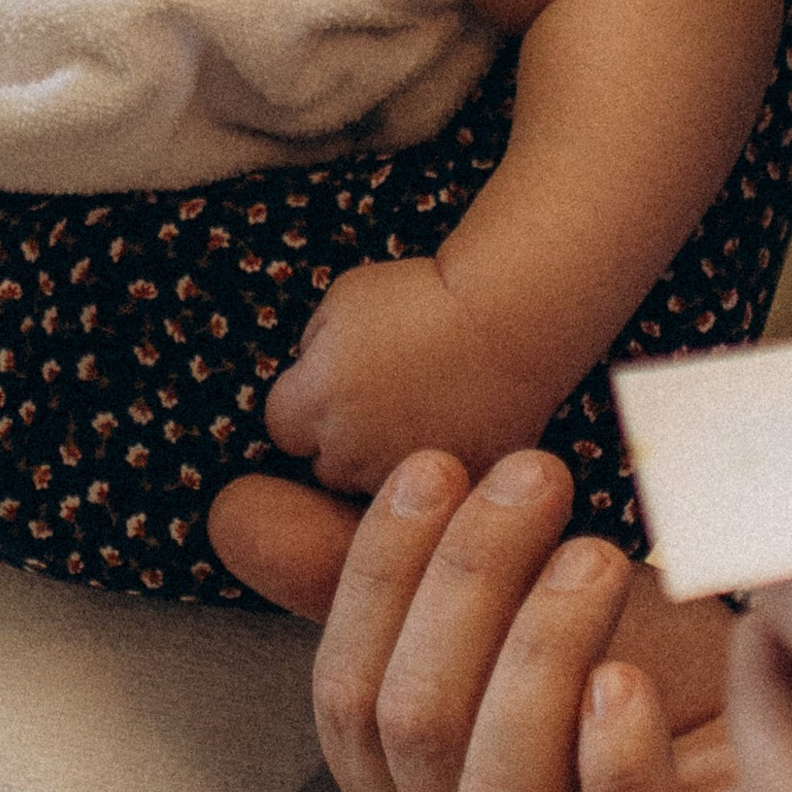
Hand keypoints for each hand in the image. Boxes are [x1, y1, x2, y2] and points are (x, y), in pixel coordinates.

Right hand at [214, 447, 735, 791]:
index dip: (378, 575)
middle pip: (412, 731)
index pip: (345, 704)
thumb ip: (383, 580)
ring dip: (537, 647)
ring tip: (598, 551)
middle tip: (534, 476)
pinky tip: (632, 672)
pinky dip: (611, 758)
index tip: (439, 465)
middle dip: (463, 583)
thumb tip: (235, 513)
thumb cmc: (654, 687)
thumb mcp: (514, 617)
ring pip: (496, 789)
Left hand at [265, 257, 566, 491]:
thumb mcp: (344, 299)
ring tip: (424, 412)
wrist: (509, 315)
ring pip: (376, 484)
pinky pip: (433, 496)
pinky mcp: (450, 486)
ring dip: (386, 460)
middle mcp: (348, 449)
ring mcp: (402, 474)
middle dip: (344, 439)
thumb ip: (314, 346)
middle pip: (326, 464)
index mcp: (314, 401)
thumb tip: (311, 374)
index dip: (306, 400)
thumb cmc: (422, 295)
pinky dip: (438, 468)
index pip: (283, 424)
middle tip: (384, 397)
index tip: (336, 380)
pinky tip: (457, 429)